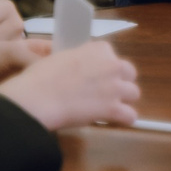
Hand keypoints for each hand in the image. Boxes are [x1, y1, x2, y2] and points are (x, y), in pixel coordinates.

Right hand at [0, 40, 139, 130]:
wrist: (37, 98)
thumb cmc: (40, 77)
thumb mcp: (61, 57)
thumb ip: (79, 61)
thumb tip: (81, 69)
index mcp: (98, 49)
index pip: (111, 56)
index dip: (104, 67)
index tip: (94, 75)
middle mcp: (112, 65)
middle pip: (129, 73)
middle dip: (119, 81)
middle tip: (102, 92)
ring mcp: (115, 87)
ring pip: (134, 93)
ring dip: (122, 100)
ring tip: (107, 107)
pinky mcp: (113, 108)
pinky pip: (130, 115)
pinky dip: (123, 119)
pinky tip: (114, 121)